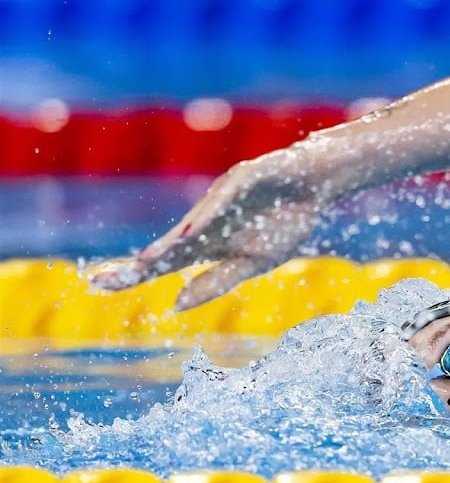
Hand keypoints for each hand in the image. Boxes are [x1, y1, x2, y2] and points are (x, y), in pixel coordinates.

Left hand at [90, 148, 323, 310]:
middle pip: (168, 245)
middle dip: (138, 264)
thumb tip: (175, 305)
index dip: (135, 273)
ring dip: (168, 246)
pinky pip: (224, 200)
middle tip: (99, 281)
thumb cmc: (286, 221)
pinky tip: (191, 233)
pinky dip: (208, 217)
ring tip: (144, 264)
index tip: (101, 287)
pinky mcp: (245, 178)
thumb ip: (218, 282)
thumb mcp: (254, 262)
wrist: (317, 183)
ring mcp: (222, 198)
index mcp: (208, 243)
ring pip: (192, 225)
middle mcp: (206, 220)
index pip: (165, 262)